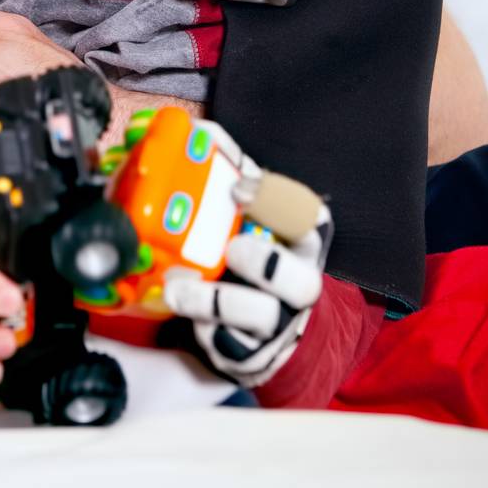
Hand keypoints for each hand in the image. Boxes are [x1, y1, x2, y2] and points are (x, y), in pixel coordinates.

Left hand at [160, 123, 333, 386]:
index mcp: (299, 244)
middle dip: (265, 262)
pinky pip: (230, 345)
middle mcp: (297, 286)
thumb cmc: (245, 259)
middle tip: (231, 246)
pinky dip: (204, 328)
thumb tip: (194, 133)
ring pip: (261, 316)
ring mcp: (276, 325)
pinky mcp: (250, 355)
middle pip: (302, 280)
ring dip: (217, 300)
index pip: (310, 219)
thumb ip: (229, 182)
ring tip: (177, 287)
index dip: (278, 200)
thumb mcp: (244, 218)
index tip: (240, 185)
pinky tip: (181, 312)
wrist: (259, 331)